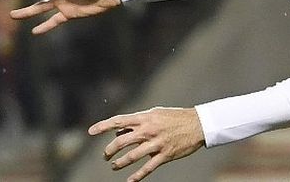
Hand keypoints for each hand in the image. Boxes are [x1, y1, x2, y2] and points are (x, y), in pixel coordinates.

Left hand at [88, 107, 205, 181]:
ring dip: (119, 164)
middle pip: (121, 142)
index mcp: (146, 118)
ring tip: (114, 166)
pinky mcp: (165, 155)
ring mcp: (156, 143)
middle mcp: (149, 130)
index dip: (103, 126)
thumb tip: (120, 131)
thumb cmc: (176, 117)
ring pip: (131, 157)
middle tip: (106, 156)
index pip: (119, 121)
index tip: (90, 131)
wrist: (198, 124)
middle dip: (109, 151)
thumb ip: (138, 122)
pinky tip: (130, 180)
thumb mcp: (156, 113)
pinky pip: (147, 168)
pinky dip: (137, 176)